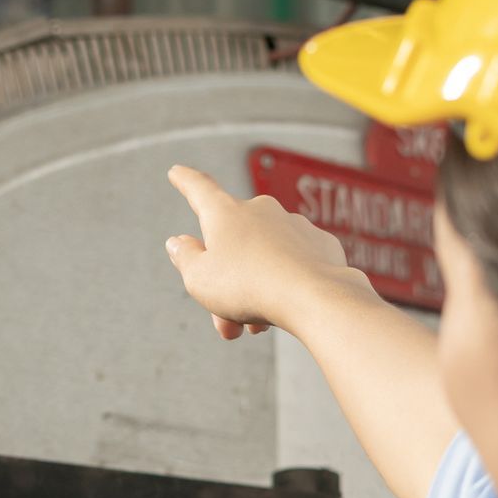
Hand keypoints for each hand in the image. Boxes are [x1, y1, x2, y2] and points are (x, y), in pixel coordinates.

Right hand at [164, 165, 364, 340]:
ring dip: (255, 290)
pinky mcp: (320, 243)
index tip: (177, 172)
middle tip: (225, 322)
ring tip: (255, 325)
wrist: (313, 297)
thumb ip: (185, 258)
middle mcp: (260, 210)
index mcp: (225, 213)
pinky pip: (294, 263)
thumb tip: (178, 242)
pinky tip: (288, 306)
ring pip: (264, 258)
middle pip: (233, 245)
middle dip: (225, 283)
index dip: (185, 181)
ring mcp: (293, 224)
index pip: (199, 189)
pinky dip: (286, 283)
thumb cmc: (250, 288)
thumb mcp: (199, 279)